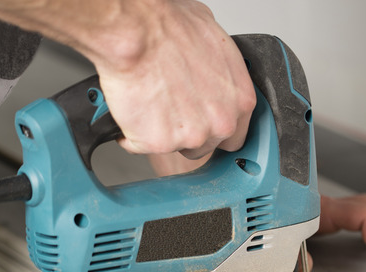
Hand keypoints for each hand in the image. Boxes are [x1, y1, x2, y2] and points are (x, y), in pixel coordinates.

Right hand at [0, 0, 255, 158]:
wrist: (125, 23)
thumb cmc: (159, 20)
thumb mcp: (205, 40)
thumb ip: (211, 71)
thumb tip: (206, 77)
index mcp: (237, 96)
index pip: (239, 138)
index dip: (216, 141)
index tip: (206, 148)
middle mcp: (220, 121)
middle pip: (207, 156)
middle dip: (184, 145)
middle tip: (163, 126)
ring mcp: (190, 136)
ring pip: (174, 157)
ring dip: (155, 139)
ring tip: (141, 105)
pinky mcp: (156, 144)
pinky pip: (142, 152)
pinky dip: (130, 136)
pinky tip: (127, 107)